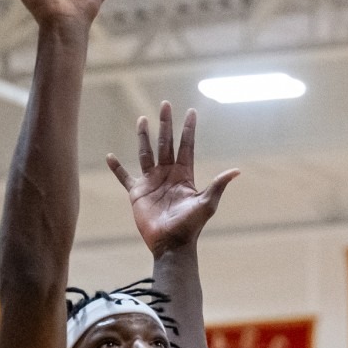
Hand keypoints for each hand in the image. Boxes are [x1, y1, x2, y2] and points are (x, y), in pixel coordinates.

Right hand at [107, 102, 238, 255]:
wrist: (170, 244)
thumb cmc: (190, 226)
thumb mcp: (206, 204)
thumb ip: (217, 185)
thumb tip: (236, 171)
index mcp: (184, 174)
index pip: (186, 146)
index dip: (188, 129)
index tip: (191, 111)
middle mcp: (167, 174)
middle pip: (166, 143)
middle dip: (166, 124)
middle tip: (165, 104)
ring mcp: (151, 182)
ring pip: (146, 153)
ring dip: (143, 137)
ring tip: (141, 119)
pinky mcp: (137, 193)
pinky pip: (124, 177)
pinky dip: (117, 168)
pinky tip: (110, 157)